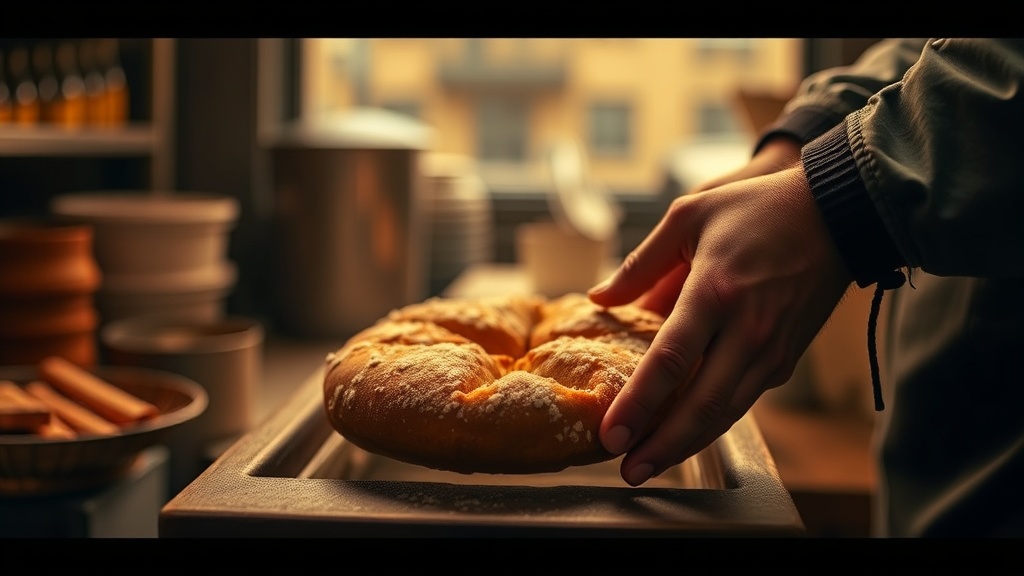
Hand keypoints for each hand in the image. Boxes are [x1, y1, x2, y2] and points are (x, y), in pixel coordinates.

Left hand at [588, 165, 851, 485]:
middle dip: (661, 446)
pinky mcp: (785, 359)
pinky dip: (711, 423)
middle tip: (626, 472)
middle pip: (701, 405)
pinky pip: (742, 400)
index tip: (610, 434)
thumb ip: (640, 263)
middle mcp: (747, 331)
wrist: (841, 215)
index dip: (639, 404)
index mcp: (716, 292)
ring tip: (647, 466)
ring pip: (726, 413)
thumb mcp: (690, 215)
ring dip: (686, 445)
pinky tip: (683, 435)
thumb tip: (598, 297)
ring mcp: (771, 350)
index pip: (671, 361)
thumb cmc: (760, 209)